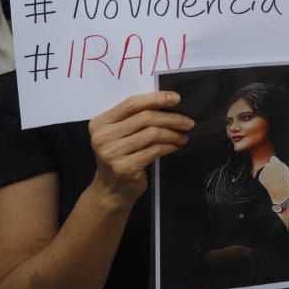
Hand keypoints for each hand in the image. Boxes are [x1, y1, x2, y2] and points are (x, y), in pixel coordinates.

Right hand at [88, 91, 191, 206]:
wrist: (111, 190)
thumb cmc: (119, 156)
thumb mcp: (119, 134)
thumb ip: (133, 118)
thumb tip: (166, 102)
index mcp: (100, 123)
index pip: (131, 103)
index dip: (156, 98)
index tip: (176, 98)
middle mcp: (103, 137)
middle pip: (145, 118)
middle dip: (171, 118)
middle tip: (188, 122)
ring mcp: (112, 153)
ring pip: (153, 134)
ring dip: (173, 134)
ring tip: (183, 136)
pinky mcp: (125, 168)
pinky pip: (155, 150)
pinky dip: (169, 146)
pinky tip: (175, 146)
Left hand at [257, 155, 288, 203]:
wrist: (279, 190)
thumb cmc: (284, 179)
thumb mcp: (285, 169)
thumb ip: (278, 162)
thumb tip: (272, 158)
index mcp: (275, 163)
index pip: (272, 158)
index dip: (274, 162)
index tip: (275, 165)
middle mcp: (268, 166)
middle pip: (268, 165)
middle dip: (270, 168)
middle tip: (274, 175)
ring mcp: (263, 171)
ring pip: (264, 170)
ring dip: (267, 173)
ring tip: (273, 179)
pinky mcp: (260, 177)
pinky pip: (262, 175)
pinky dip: (265, 178)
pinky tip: (270, 182)